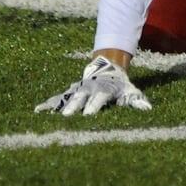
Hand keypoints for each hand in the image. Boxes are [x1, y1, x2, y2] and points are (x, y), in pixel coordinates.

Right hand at [34, 56, 150, 116]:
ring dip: (57, 105)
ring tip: (44, 113)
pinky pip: (57, 98)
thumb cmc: (120, 85)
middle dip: (73, 107)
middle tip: (66, 117)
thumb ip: (137, 100)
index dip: (94, 106)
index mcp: (103, 90)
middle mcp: (88, 89)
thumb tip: (148, 109)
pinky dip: (48, 104)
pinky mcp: (69, 91)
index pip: (99, 99)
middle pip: (80, 98)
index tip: (88, 116)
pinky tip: (37, 111)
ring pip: (66, 97)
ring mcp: (77, 89)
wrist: (107, 68)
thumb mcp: (130, 91)